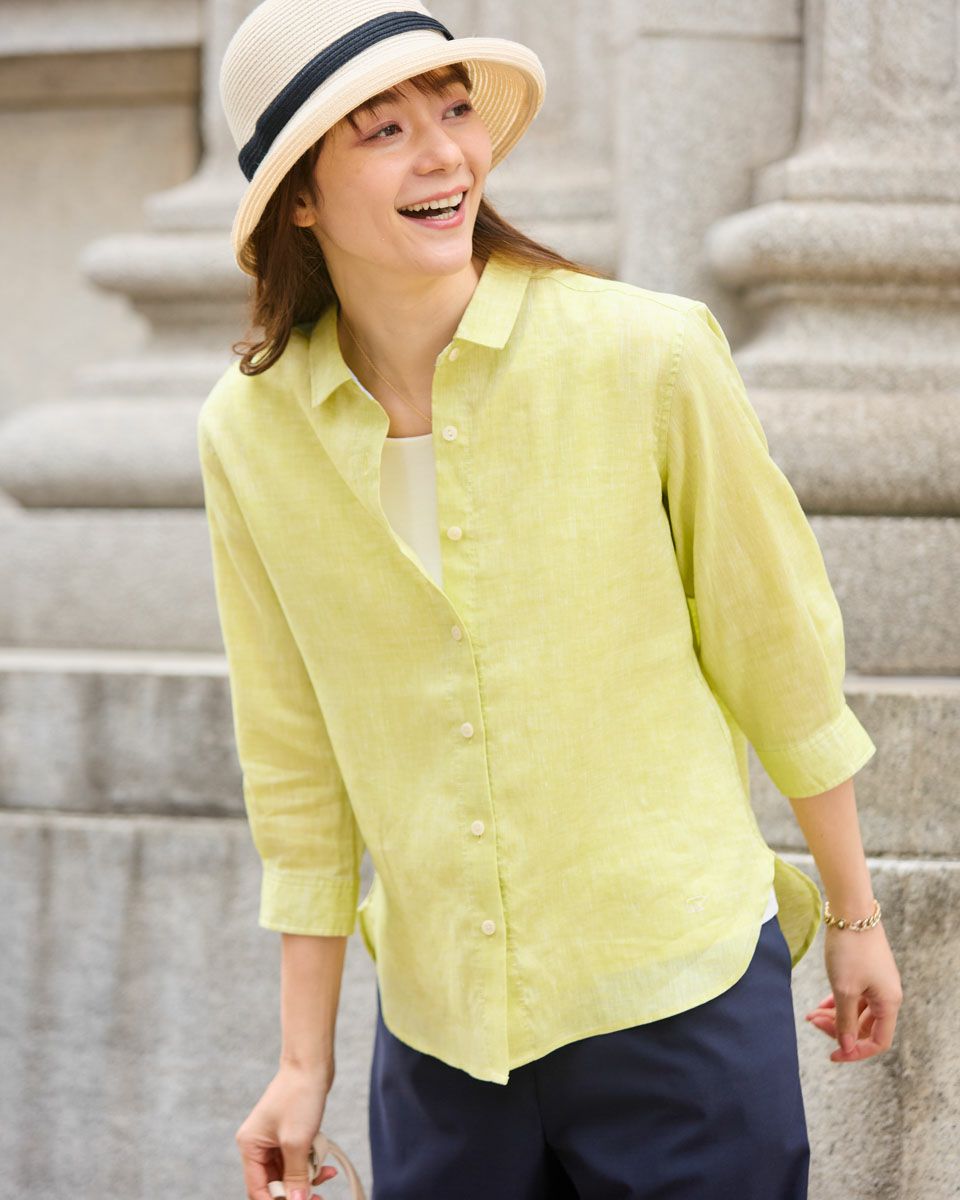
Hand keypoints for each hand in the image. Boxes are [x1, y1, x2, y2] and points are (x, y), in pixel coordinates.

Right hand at [236, 1060, 339, 1198]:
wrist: (312, 1063)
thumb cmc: (300, 1096)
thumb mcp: (297, 1142)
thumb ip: (295, 1177)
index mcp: (250, 1146)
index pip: (257, 1189)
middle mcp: (258, 1144)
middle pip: (274, 1183)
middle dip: (295, 1192)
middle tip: (318, 1198)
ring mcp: (274, 1139)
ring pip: (288, 1173)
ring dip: (307, 1177)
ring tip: (326, 1173)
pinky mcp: (290, 1133)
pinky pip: (298, 1159)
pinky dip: (311, 1163)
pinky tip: (326, 1163)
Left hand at [804, 921, 902, 1062]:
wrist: (850, 910)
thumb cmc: (850, 950)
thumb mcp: (844, 989)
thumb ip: (845, 1021)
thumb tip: (846, 1047)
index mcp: (889, 1003)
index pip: (878, 1041)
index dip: (856, 1051)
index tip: (832, 1054)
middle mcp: (887, 995)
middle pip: (865, 1026)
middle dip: (839, 1029)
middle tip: (813, 1022)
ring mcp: (876, 982)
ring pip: (856, 1011)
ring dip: (835, 1016)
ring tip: (810, 1015)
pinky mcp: (865, 971)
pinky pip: (854, 996)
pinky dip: (837, 1002)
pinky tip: (820, 1006)